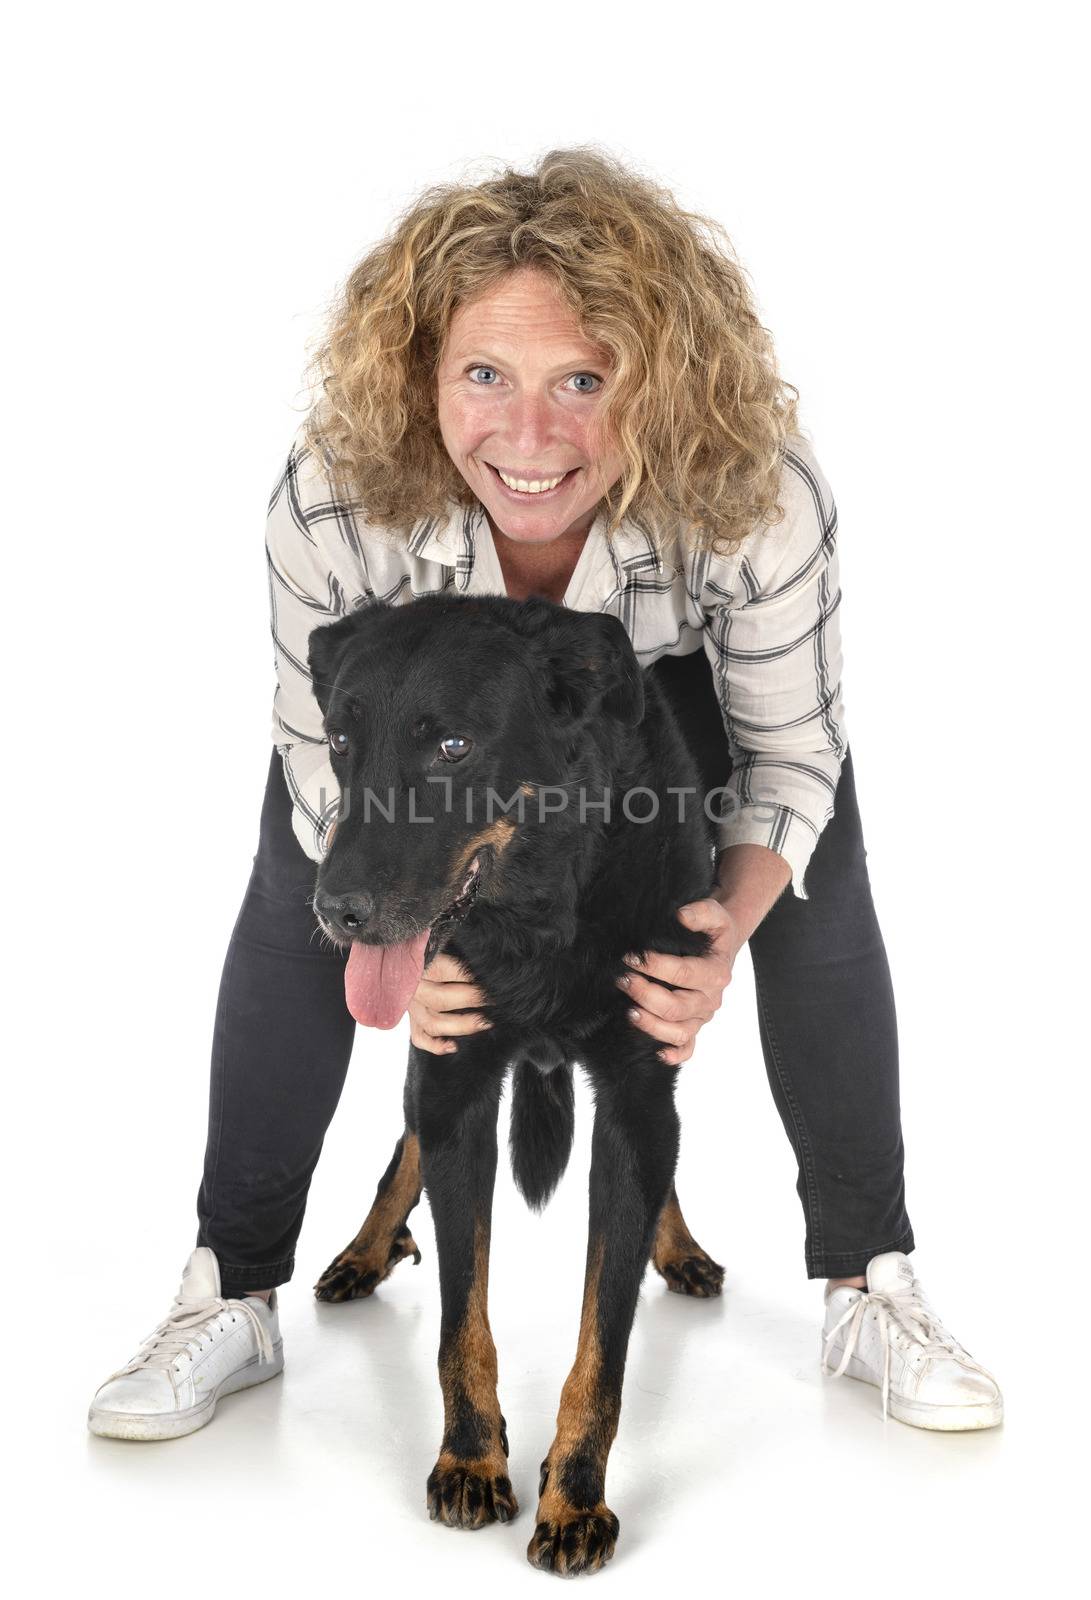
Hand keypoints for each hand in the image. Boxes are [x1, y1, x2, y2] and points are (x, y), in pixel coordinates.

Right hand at [408, 951, 493, 1054]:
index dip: (474, 980)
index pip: (450, 972)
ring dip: (462, 1025)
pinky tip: (454, 1046)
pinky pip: (419, 1037)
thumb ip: (460, 948)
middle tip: (497, 1001)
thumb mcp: (446, 940)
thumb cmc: (435, 943)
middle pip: (441, 999)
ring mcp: (410, 1004)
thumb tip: (487, 963)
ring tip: (486, 1022)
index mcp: (420, 960)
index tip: (496, 983)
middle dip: (473, 1001)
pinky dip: (435, 1045)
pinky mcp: (411, 1017)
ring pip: (432, 1023)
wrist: (406, 948)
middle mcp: (412, 985)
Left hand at [616, 898, 740, 1065]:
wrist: (720, 948)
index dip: (656, 966)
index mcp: (716, 973)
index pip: (685, 973)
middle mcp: (710, 999)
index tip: (632, 957)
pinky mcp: (694, 1027)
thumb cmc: (712, 932)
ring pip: (678, 1032)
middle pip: (677, 1007)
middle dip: (646, 994)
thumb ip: (700, 912)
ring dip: (651, 1024)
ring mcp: (701, 1017)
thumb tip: (681, 916)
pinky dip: (674, 1055)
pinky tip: (657, 1053)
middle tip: (622, 980)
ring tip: (629, 1012)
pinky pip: (687, 1049)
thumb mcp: (714, 914)